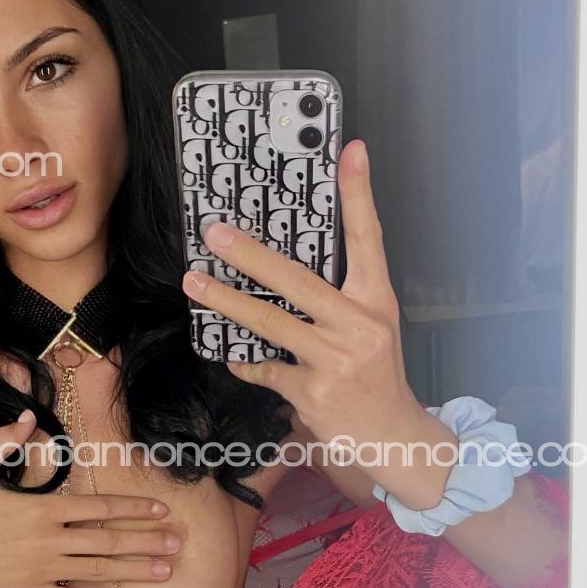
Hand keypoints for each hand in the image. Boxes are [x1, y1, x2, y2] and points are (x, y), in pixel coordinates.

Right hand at [0, 410, 180, 587]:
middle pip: (108, 540)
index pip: (100, 507)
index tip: (161, 509)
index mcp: (43, 508)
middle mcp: (50, 540)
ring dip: (134, 571)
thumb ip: (3, 442)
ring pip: (99, 571)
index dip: (134, 508)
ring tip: (165, 571)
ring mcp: (44, 569)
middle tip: (178, 543)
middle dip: (146, 541)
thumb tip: (28, 416)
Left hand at [180, 139, 451, 508]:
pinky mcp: (313, 391)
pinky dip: (246, 364)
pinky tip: (232, 357)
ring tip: (195, 283)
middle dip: (251, 255)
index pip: (369, 238)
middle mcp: (359, 325)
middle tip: (216, 233)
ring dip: (227, 302)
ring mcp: (335, 359)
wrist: (391, 437)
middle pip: (298, 279)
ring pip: (271, 323)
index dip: (359, 194)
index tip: (350, 150)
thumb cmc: (375, 374)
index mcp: (376, 300)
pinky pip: (265, 369)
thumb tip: (283, 267)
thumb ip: (339, 297)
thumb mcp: (371, 327)